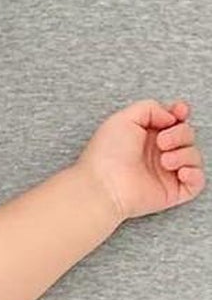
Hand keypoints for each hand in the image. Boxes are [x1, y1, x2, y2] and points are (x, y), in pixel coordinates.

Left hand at [77, 99, 203, 221]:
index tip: (179, 112)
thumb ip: (150, 108)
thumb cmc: (105, 155)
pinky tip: (180, 171)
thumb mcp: (123, 118)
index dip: (181, 113)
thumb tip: (171, 116)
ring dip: (184, 154)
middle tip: (162, 142)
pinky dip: (194, 174)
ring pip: (193, 156)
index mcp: (146, 135)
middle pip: (187, 135)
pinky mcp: (171, 191)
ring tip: (164, 160)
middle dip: (180, 134)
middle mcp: (156, 153)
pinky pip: (197, 182)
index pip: (174, 120)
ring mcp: (165, 172)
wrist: (102, 186)